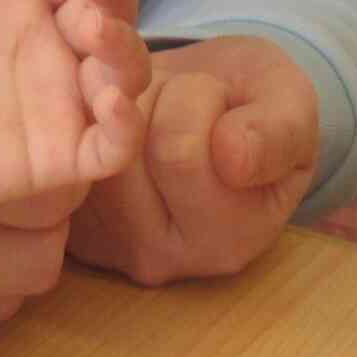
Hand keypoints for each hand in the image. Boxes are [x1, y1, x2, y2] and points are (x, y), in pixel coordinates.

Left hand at [67, 36, 318, 284]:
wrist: (203, 107)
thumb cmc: (251, 107)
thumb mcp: (290, 106)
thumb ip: (277, 133)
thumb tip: (235, 160)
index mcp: (230, 241)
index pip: (183, 151)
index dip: (202, 97)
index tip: (225, 101)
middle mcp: (164, 259)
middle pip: (132, 147)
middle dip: (157, 97)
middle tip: (184, 99)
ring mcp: (106, 243)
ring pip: (95, 141)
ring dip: (121, 104)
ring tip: (155, 109)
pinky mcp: (70, 220)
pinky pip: (66, 148)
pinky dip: (88, 113)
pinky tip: (117, 116)